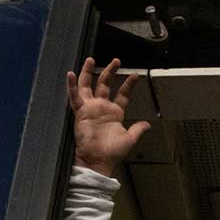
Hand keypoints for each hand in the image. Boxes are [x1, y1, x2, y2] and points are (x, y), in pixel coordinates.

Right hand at [66, 57, 150, 176]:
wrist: (98, 160)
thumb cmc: (112, 152)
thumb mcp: (130, 139)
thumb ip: (137, 129)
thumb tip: (147, 124)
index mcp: (115, 113)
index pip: (122, 94)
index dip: (128, 85)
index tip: (135, 75)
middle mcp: (102, 108)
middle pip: (104, 85)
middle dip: (109, 72)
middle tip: (115, 60)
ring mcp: (90, 108)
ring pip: (87, 86)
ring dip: (88, 73)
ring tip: (90, 59)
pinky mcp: (80, 112)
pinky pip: (74, 97)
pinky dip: (72, 86)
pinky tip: (71, 74)